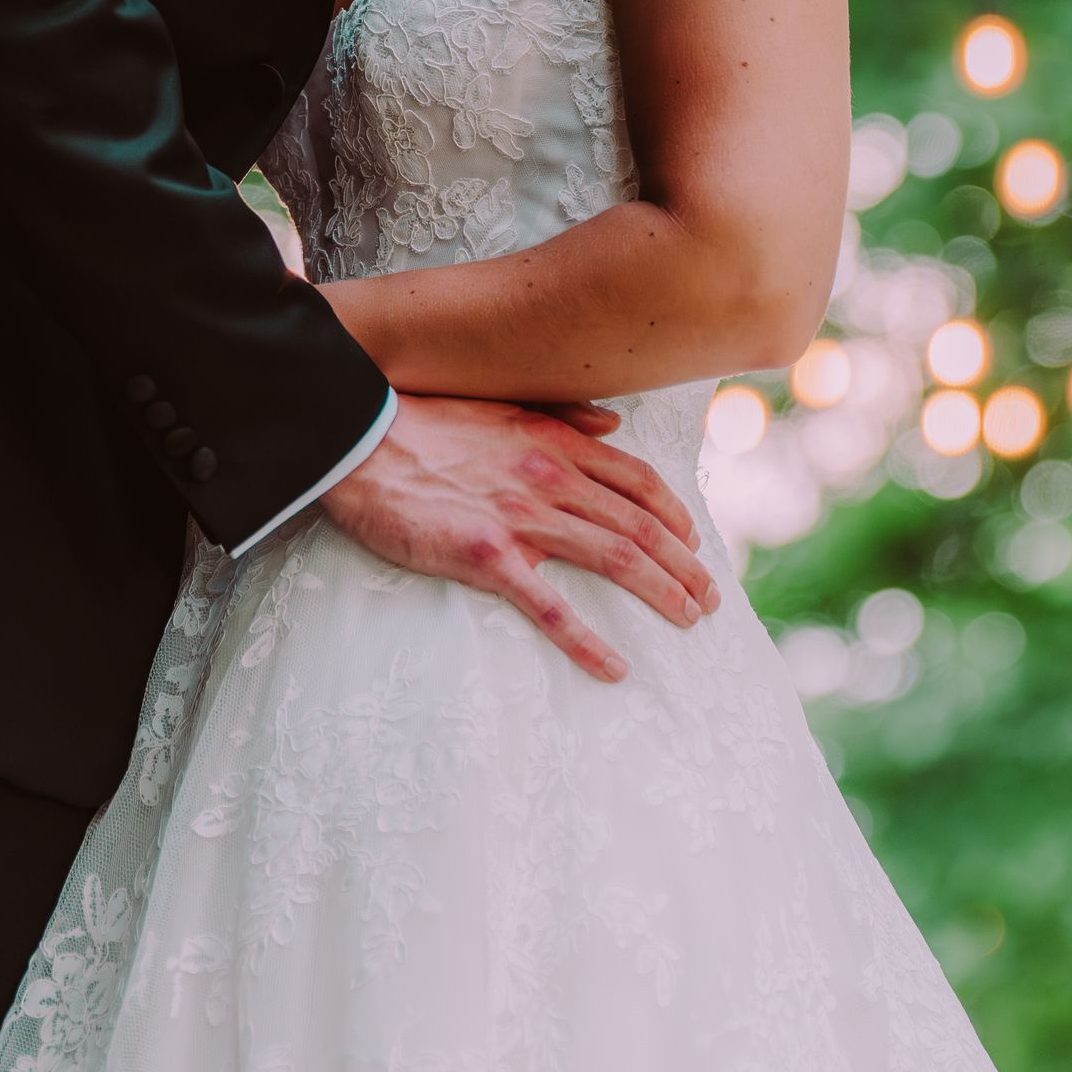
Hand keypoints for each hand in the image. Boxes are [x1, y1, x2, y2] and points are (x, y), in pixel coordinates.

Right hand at [319, 391, 718, 682]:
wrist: (360, 440)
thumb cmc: (423, 422)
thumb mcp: (502, 404)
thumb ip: (563, 413)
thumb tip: (613, 423)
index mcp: (555, 441)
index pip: (637, 481)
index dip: (675, 514)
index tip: (694, 544)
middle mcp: (551, 476)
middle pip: (640, 524)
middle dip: (684, 563)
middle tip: (711, 598)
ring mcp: (522, 517)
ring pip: (614, 556)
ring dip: (662, 591)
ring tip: (689, 620)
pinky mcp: (487, 556)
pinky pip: (549, 607)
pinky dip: (588, 641)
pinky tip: (615, 668)